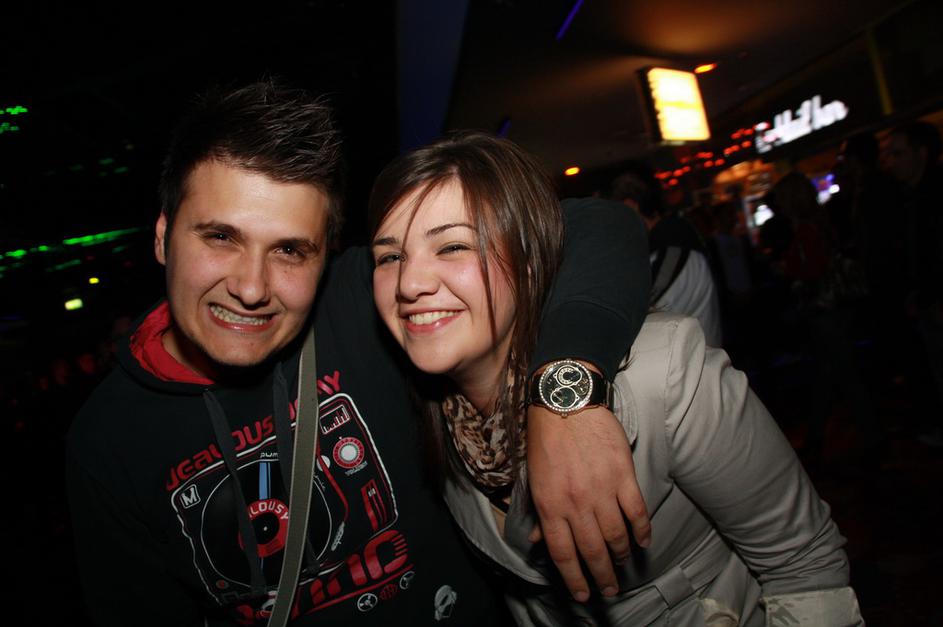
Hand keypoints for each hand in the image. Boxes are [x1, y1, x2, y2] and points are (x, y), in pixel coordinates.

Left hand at [526, 404, 649, 601]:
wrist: (566, 403)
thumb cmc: (546, 440)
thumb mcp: (534, 479)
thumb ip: (540, 514)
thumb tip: (539, 543)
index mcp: (550, 505)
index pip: (563, 554)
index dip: (574, 579)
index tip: (582, 594)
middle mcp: (576, 503)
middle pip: (592, 551)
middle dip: (602, 576)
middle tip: (610, 590)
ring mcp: (601, 490)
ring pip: (616, 536)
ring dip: (621, 555)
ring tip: (622, 565)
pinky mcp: (623, 475)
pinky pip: (637, 512)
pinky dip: (642, 530)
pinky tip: (643, 541)